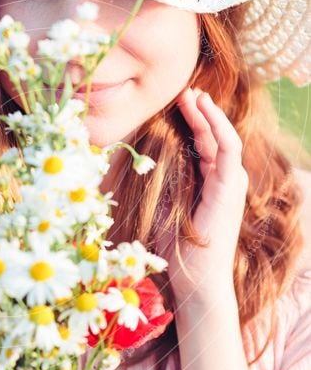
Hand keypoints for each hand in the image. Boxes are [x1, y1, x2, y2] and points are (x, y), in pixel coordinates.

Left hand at [164, 86, 247, 301]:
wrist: (196, 279)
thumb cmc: (178, 252)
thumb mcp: (165, 210)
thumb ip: (161, 186)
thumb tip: (139, 165)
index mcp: (211, 185)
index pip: (205, 145)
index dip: (193, 122)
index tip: (177, 103)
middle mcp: (225, 181)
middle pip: (214, 137)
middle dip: (199, 112)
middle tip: (184, 90)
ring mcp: (231, 184)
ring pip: (224, 137)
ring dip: (208, 113)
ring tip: (193, 94)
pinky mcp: (231, 188)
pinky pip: (229, 149)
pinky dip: (218, 126)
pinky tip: (204, 110)